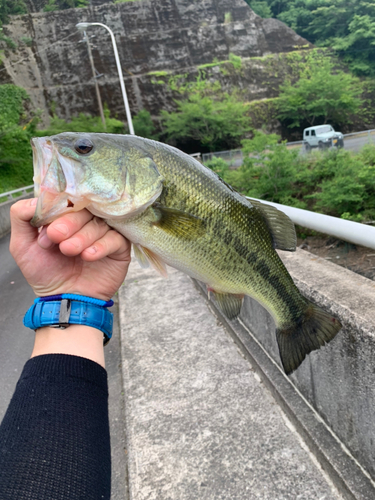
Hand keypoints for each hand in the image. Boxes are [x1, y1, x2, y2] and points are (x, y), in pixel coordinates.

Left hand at [10, 198, 130, 300]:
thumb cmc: (45, 274)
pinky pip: (115, 238)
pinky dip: (101, 246)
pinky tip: (89, 257)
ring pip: (99, 223)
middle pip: (84, 208)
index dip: (57, 210)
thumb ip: (21, 216)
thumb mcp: (22, 245)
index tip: (47, 231)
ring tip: (70, 251)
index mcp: (66, 216)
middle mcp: (86, 222)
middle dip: (69, 223)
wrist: (64, 300)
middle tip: (57, 238)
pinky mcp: (119, 248)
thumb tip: (37, 198)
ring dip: (82, 237)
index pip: (66, 199)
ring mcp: (104, 233)